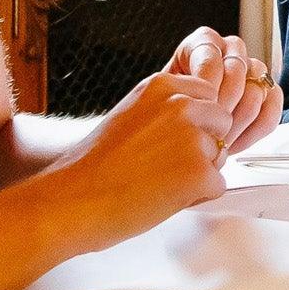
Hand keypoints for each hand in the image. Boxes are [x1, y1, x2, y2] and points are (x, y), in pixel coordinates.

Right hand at [41, 72, 237, 252]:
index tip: (164, 142)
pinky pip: (217, 185)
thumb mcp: (131, 115)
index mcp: (163, 86)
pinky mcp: (198, 172)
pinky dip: (196, 198)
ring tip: (155, 182)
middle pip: (221, 124)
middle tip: (161, 166)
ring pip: (220, 156)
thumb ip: (167, 110)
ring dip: (197, 173)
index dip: (193, 124)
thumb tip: (203, 116)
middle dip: (202, 147)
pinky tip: (161, 198)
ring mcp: (192, 137)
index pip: (209, 97)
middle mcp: (181, 105)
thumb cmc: (92, 168)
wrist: (66, 203)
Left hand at [166, 26, 282, 157]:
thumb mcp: (159, 96)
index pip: (212, 58)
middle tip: (206, 130)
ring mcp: (253, 70)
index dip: (205, 87)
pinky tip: (234, 144)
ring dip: (236, 124)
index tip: (196, 110)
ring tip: (216, 142)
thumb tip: (192, 103)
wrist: (173, 129)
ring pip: (256, 92)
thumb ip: (174, 90)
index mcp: (203, 42)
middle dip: (221, 107)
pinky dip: (253, 132)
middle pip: (237, 72)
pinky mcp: (269, 92)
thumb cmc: (165, 111)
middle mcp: (231, 51)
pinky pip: (271, 110)